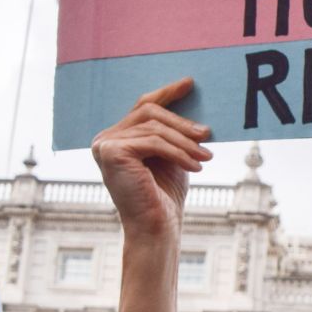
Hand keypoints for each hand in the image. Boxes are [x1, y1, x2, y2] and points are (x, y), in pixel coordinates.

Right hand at [90, 78, 212, 240]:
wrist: (156, 227)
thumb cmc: (164, 195)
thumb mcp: (171, 154)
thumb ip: (172, 131)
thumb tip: (192, 101)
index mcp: (115, 137)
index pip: (142, 106)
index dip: (166, 93)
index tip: (190, 83)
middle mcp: (104, 139)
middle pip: (148, 112)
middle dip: (181, 122)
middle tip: (207, 135)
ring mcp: (104, 145)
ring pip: (153, 127)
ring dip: (185, 141)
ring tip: (206, 155)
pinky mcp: (111, 153)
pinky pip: (152, 141)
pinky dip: (177, 151)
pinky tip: (196, 165)